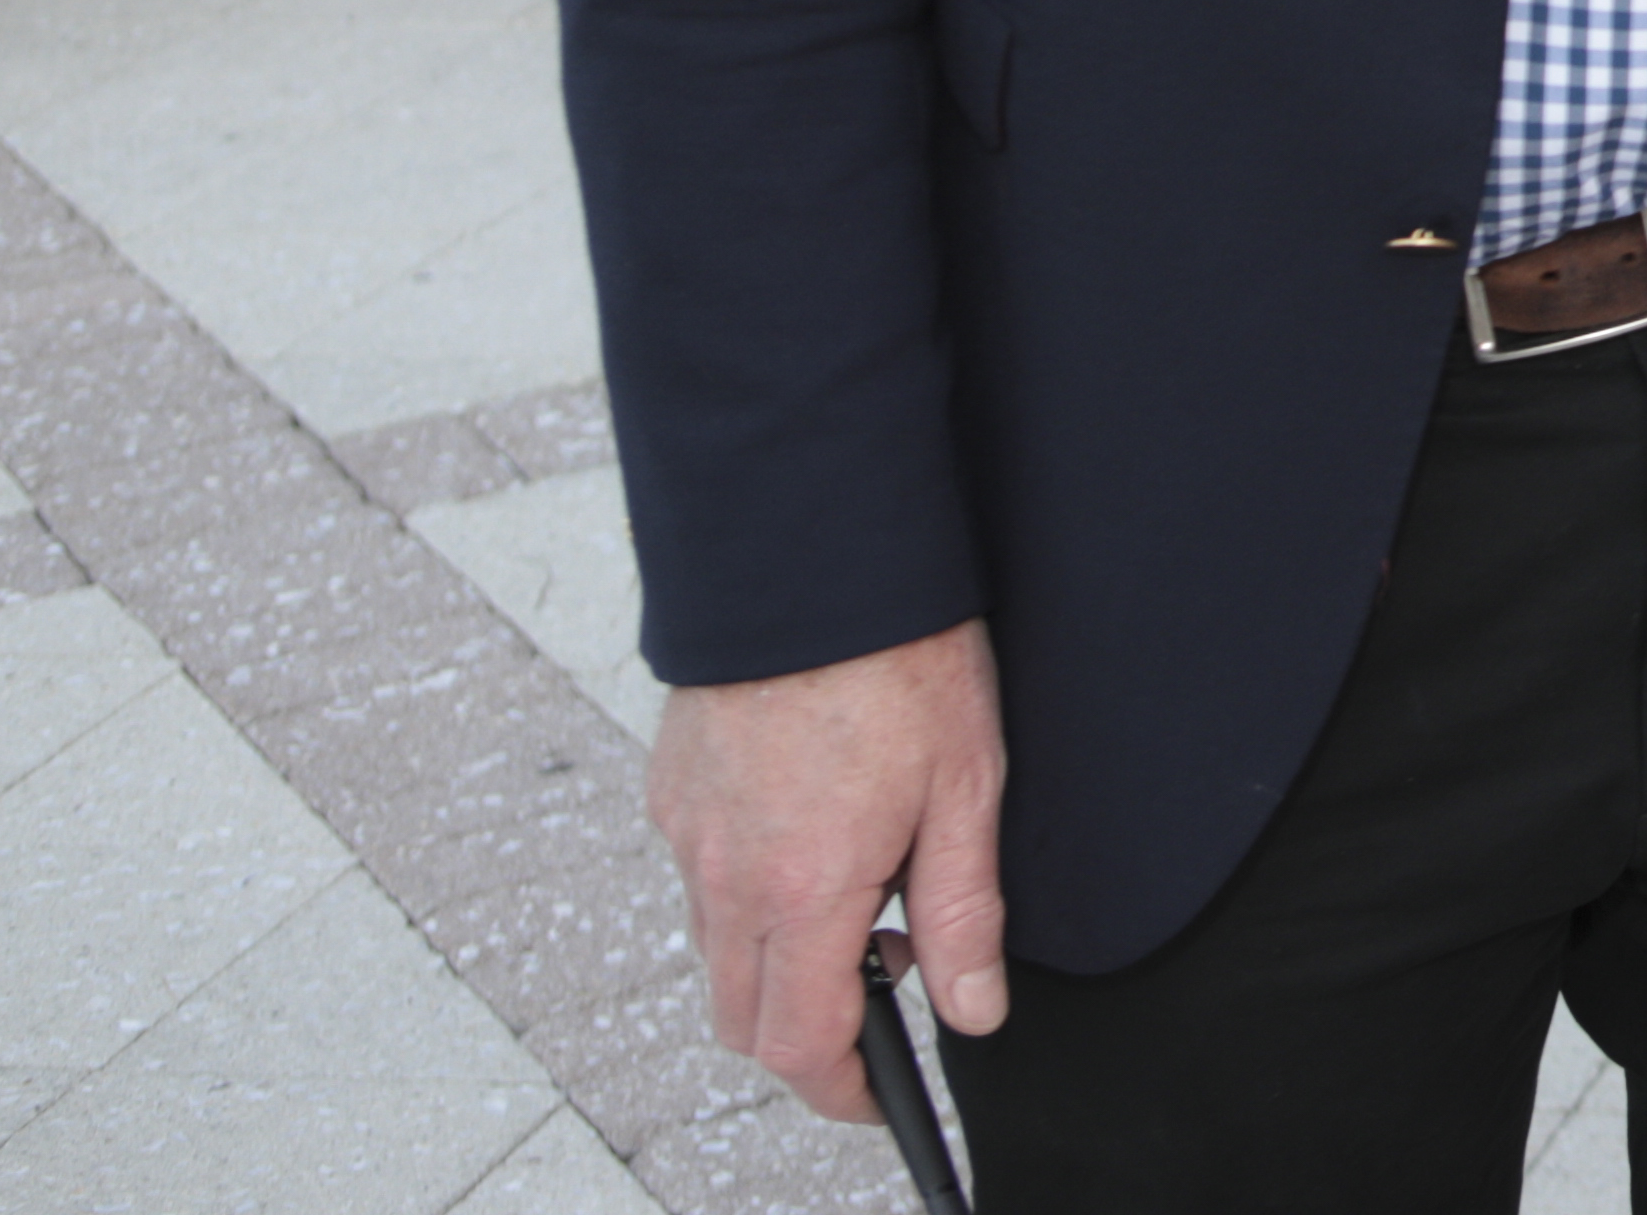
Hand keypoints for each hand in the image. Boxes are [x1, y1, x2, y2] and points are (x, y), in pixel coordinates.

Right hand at [649, 618, 1004, 1117]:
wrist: (814, 552)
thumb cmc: (898, 657)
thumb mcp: (966, 789)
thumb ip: (964, 914)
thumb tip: (973, 1009)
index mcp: (800, 889)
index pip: (798, 1045)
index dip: (843, 1091)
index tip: (878, 1094)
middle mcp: (724, 874)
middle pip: (744, 1018)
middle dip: (808, 1036)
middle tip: (887, 993)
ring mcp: (687, 832)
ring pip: (718, 950)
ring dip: (780, 961)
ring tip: (867, 894)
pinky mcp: (672, 790)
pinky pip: (701, 879)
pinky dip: (751, 895)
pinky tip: (818, 837)